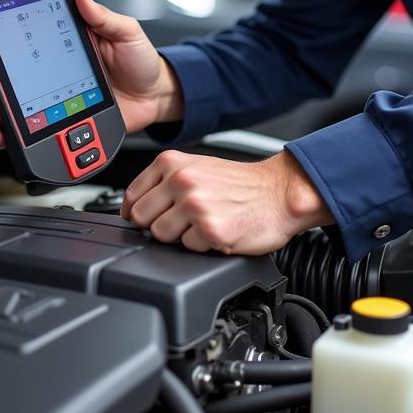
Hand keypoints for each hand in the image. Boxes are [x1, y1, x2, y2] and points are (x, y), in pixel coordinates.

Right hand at [0, 0, 182, 146]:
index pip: (20, 41)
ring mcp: (53, 98)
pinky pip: (32, 130)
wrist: (157, 97)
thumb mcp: (126, 32)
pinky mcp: (61, 121)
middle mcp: (51, 71)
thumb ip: (103, 17)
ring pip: (12, 106)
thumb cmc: (141, 62)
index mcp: (62, 45)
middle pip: (7, 77)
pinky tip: (6, 135)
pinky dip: (12, 135)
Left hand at [121, 149, 332, 253]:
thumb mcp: (197, 167)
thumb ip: (163, 182)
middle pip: (142, 219)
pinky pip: (187, 249)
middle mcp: (181, 180)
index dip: (137, 212)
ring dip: (181, 237)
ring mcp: (195, 204)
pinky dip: (202, 246)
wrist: (279, 193)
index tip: (148, 217)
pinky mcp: (210, 229)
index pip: (132, 196)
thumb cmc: (241, 184)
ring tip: (202, 224)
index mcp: (173, 163)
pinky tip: (217, 232)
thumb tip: (133, 207)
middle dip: (159, 225)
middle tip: (183, 221)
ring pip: (161, 236)